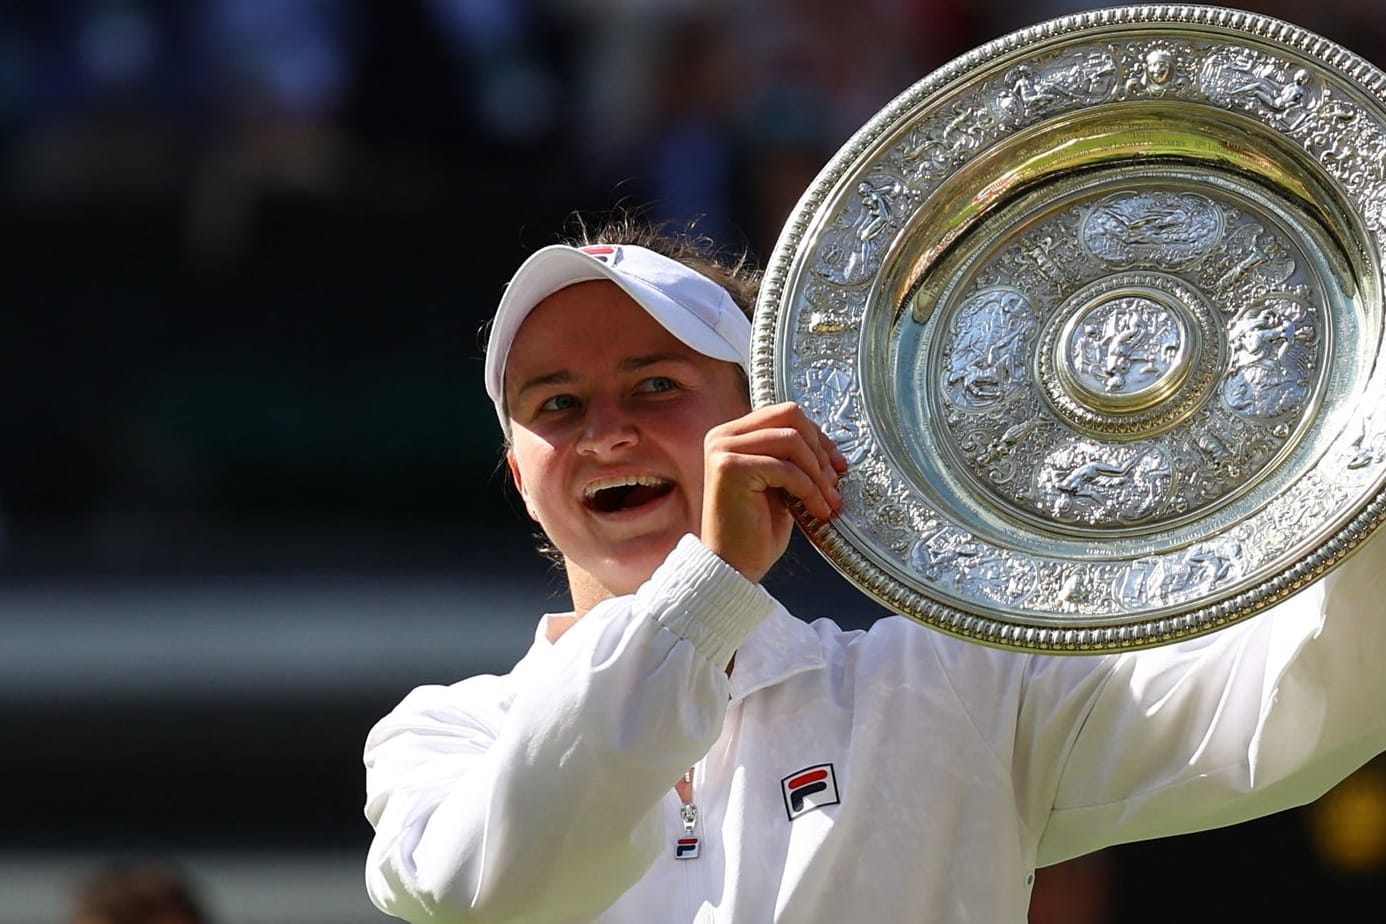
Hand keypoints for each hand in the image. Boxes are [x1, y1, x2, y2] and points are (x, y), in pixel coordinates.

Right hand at [700, 401, 847, 582]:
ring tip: (829, 501)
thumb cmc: (755, 531)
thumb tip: (829, 448)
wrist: (733, 567)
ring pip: (792, 440)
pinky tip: (817, 510)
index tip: (838, 465)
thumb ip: (792, 458)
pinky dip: (809, 489)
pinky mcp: (731, 468)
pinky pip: (786, 468)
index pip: (785, 414)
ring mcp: (723, 450)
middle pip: (790, 415)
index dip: (818, 437)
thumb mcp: (779, 485)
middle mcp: (722, 436)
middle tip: (835, 482)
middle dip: (820, 450)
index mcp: (732, 435)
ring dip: (818, 473)